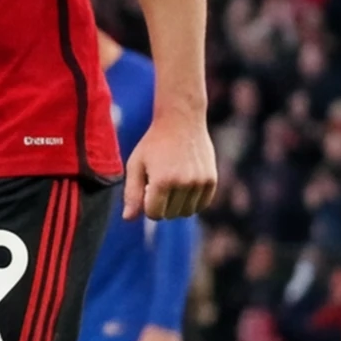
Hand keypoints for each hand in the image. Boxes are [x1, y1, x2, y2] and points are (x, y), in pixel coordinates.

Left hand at [130, 107, 218, 222]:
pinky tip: (184, 185)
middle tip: (159, 182)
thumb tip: (128, 219)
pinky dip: (192, 201)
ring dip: (177, 204)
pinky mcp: (212, 180)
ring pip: (187, 212)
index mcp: (162, 181)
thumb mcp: (135, 165)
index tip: (146, 189)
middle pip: (170, 215)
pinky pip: (202, 205)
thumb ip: (131, 193)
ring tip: (172, 183)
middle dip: (161, 205)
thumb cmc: (153, 144)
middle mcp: (184, 183)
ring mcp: (200, 182)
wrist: (182, 121)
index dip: (147, 205)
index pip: (154, 214)